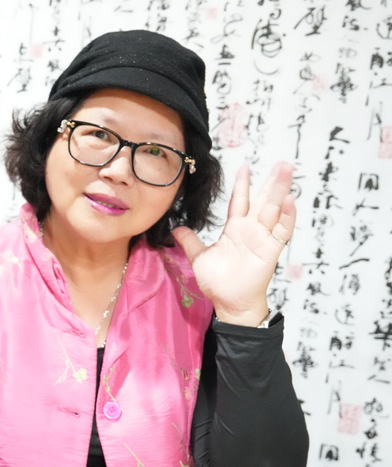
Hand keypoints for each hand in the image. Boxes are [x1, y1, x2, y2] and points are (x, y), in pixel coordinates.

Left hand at [171, 162, 295, 325]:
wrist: (229, 303)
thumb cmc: (218, 282)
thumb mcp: (199, 257)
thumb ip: (190, 241)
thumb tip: (177, 228)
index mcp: (235, 230)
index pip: (240, 202)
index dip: (243, 185)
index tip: (245, 167)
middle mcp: (251, 230)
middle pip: (262, 200)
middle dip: (270, 182)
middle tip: (281, 163)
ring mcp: (262, 239)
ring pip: (273, 209)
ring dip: (281, 190)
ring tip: (287, 171)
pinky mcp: (271, 250)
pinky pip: (282, 231)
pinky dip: (287, 216)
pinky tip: (289, 200)